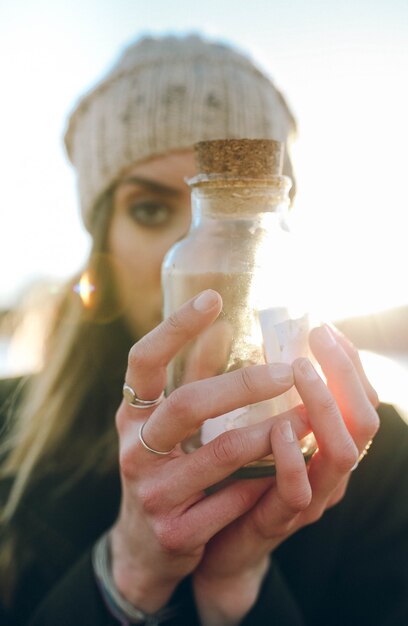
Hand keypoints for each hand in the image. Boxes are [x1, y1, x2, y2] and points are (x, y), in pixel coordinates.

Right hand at [110, 290, 303, 613]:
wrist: (146, 545)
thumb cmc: (166, 466)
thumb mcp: (171, 422)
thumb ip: (195, 375)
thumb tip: (223, 325)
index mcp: (132, 414)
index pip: (144, 361)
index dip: (174, 328)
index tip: (212, 298)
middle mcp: (134, 449)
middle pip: (187, 404)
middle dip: (244, 384)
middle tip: (289, 371)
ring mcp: (152, 493)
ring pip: (219, 453)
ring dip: (270, 433)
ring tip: (307, 417)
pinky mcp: (175, 532)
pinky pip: (232, 500)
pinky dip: (264, 480)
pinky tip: (289, 466)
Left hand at [193, 324, 379, 624]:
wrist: (211, 545)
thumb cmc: (228, 476)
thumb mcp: (237, 421)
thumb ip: (235, 382)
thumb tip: (218, 328)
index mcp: (323, 443)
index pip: (358, 397)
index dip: (349, 361)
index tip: (325, 326)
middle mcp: (326, 470)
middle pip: (363, 420)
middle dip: (345, 373)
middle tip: (319, 336)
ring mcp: (308, 497)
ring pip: (342, 453)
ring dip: (324, 406)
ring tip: (301, 369)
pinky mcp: (276, 521)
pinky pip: (298, 491)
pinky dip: (293, 458)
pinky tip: (279, 427)